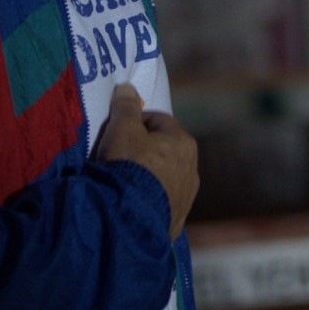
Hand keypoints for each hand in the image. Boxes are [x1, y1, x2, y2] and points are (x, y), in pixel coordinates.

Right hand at [95, 84, 198, 238]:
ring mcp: (186, 198)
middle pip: (163, 151)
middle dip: (142, 150)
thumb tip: (128, 87)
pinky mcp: (176, 221)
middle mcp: (192, 169)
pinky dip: (147, 200)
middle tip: (116, 157)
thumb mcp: (122, 130)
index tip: (116, 132)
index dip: (134, 122)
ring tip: (121, 183)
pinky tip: (130, 204)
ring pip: (163, 178)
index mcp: (184, 143)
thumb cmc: (127, 166)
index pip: (158, 121)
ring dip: (146, 177)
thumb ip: (125, 107)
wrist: (128, 219)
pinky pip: (160, 204)